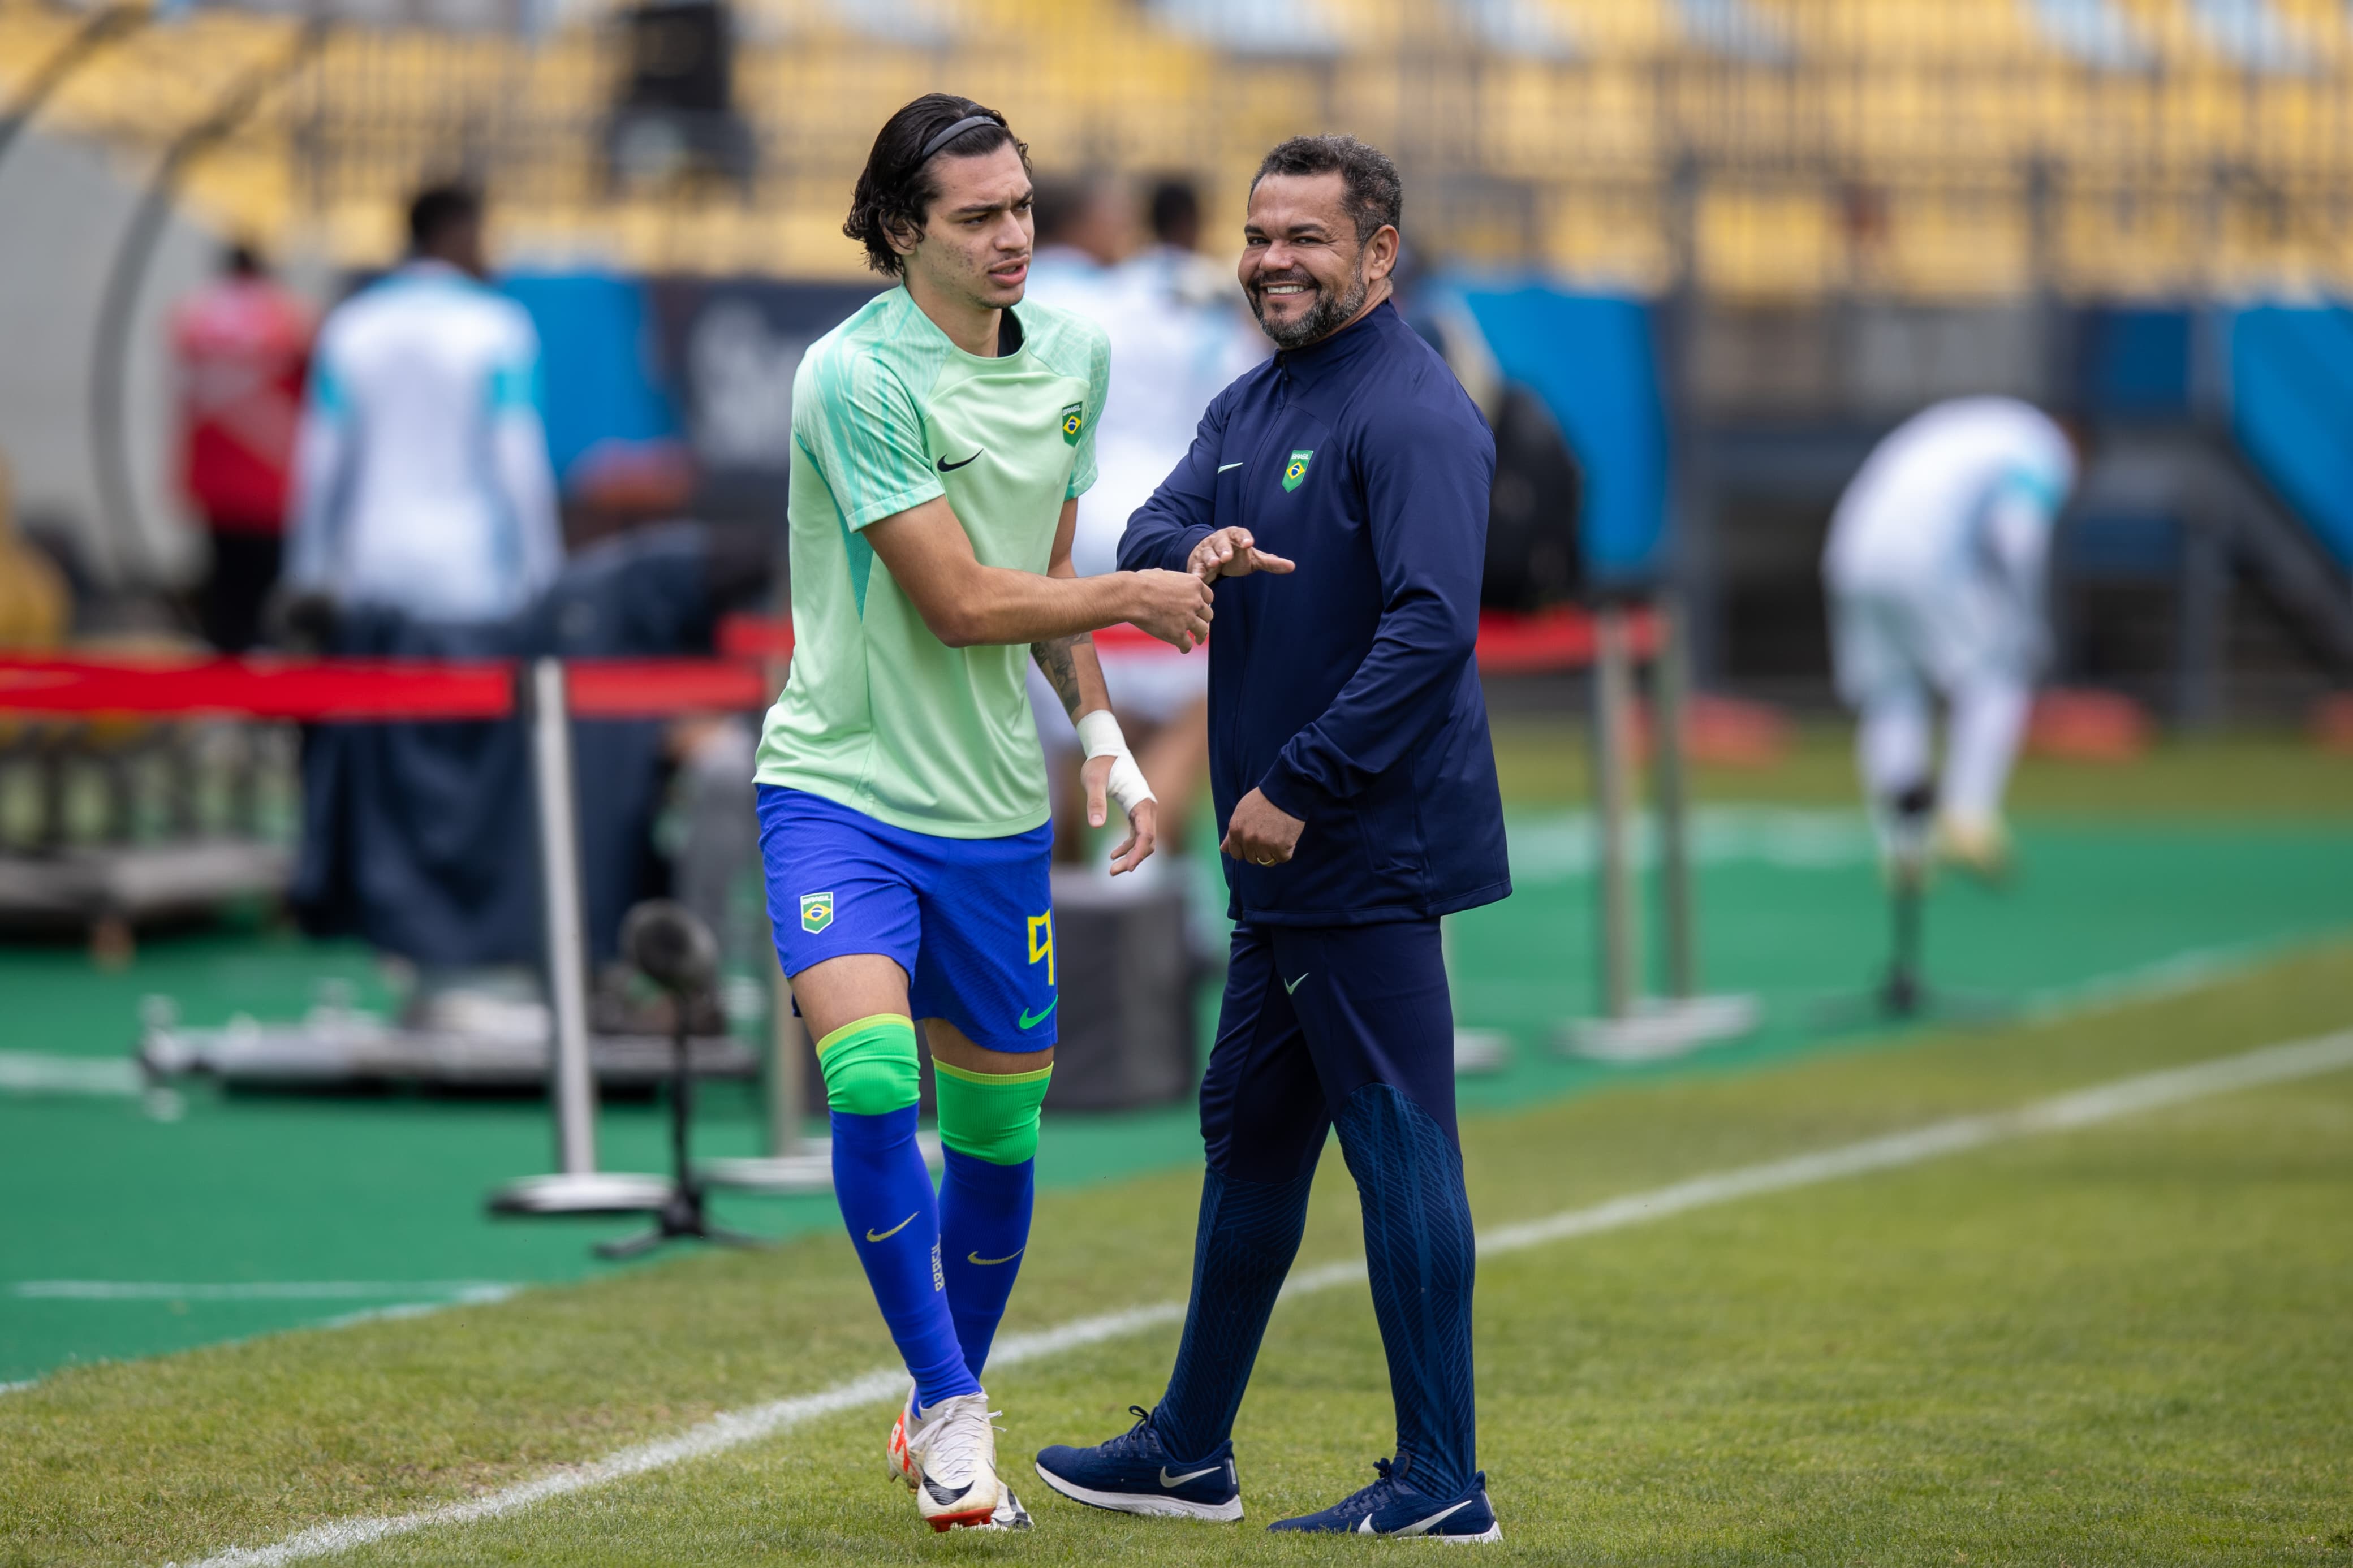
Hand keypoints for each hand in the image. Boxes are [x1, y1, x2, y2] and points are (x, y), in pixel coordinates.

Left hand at [1082, 754, 1158, 874]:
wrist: (1106, 751)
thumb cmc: (1100, 764)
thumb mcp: (1093, 781)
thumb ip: (1095, 802)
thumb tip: (1095, 826)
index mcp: (1141, 802)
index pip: (1146, 835)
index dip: (1139, 853)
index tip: (1128, 868)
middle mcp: (1147, 808)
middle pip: (1148, 841)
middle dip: (1134, 859)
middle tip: (1113, 872)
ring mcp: (1143, 811)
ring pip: (1144, 841)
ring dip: (1131, 856)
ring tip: (1112, 870)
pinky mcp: (1136, 812)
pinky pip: (1137, 835)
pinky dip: (1128, 847)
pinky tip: (1113, 854)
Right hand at [1126, 568, 1215, 650]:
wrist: (1132, 596)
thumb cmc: (1142, 583)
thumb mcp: (1163, 574)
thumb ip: (1172, 580)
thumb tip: (1166, 580)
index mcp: (1194, 585)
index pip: (1209, 597)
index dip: (1204, 604)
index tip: (1200, 610)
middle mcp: (1195, 602)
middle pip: (1208, 615)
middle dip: (1203, 620)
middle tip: (1199, 624)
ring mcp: (1188, 619)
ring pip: (1203, 631)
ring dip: (1200, 636)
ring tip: (1197, 640)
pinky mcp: (1178, 634)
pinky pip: (1187, 644)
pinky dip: (1185, 647)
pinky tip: (1182, 648)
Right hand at [1188, 527, 1295, 584]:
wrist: (1212, 559)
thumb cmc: (1236, 557)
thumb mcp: (1253, 559)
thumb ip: (1270, 562)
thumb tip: (1293, 567)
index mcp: (1234, 536)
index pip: (1239, 533)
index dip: (1243, 537)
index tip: (1249, 543)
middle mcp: (1219, 541)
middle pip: (1221, 542)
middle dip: (1224, 548)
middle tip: (1227, 556)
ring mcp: (1206, 551)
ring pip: (1207, 553)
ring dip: (1210, 557)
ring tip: (1215, 563)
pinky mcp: (1197, 564)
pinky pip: (1196, 568)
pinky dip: (1196, 572)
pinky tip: (1198, 578)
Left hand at [1219, 787, 1303, 866]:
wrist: (1285, 792)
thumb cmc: (1263, 799)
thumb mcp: (1241, 811)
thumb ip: (1232, 832)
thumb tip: (1223, 849)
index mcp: (1235, 830)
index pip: (1236, 854)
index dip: (1246, 850)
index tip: (1255, 843)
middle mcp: (1247, 839)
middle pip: (1252, 858)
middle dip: (1260, 851)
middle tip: (1269, 836)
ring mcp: (1264, 844)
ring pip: (1267, 861)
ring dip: (1273, 852)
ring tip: (1278, 835)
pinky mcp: (1280, 847)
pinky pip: (1282, 858)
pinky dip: (1286, 850)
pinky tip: (1287, 837)